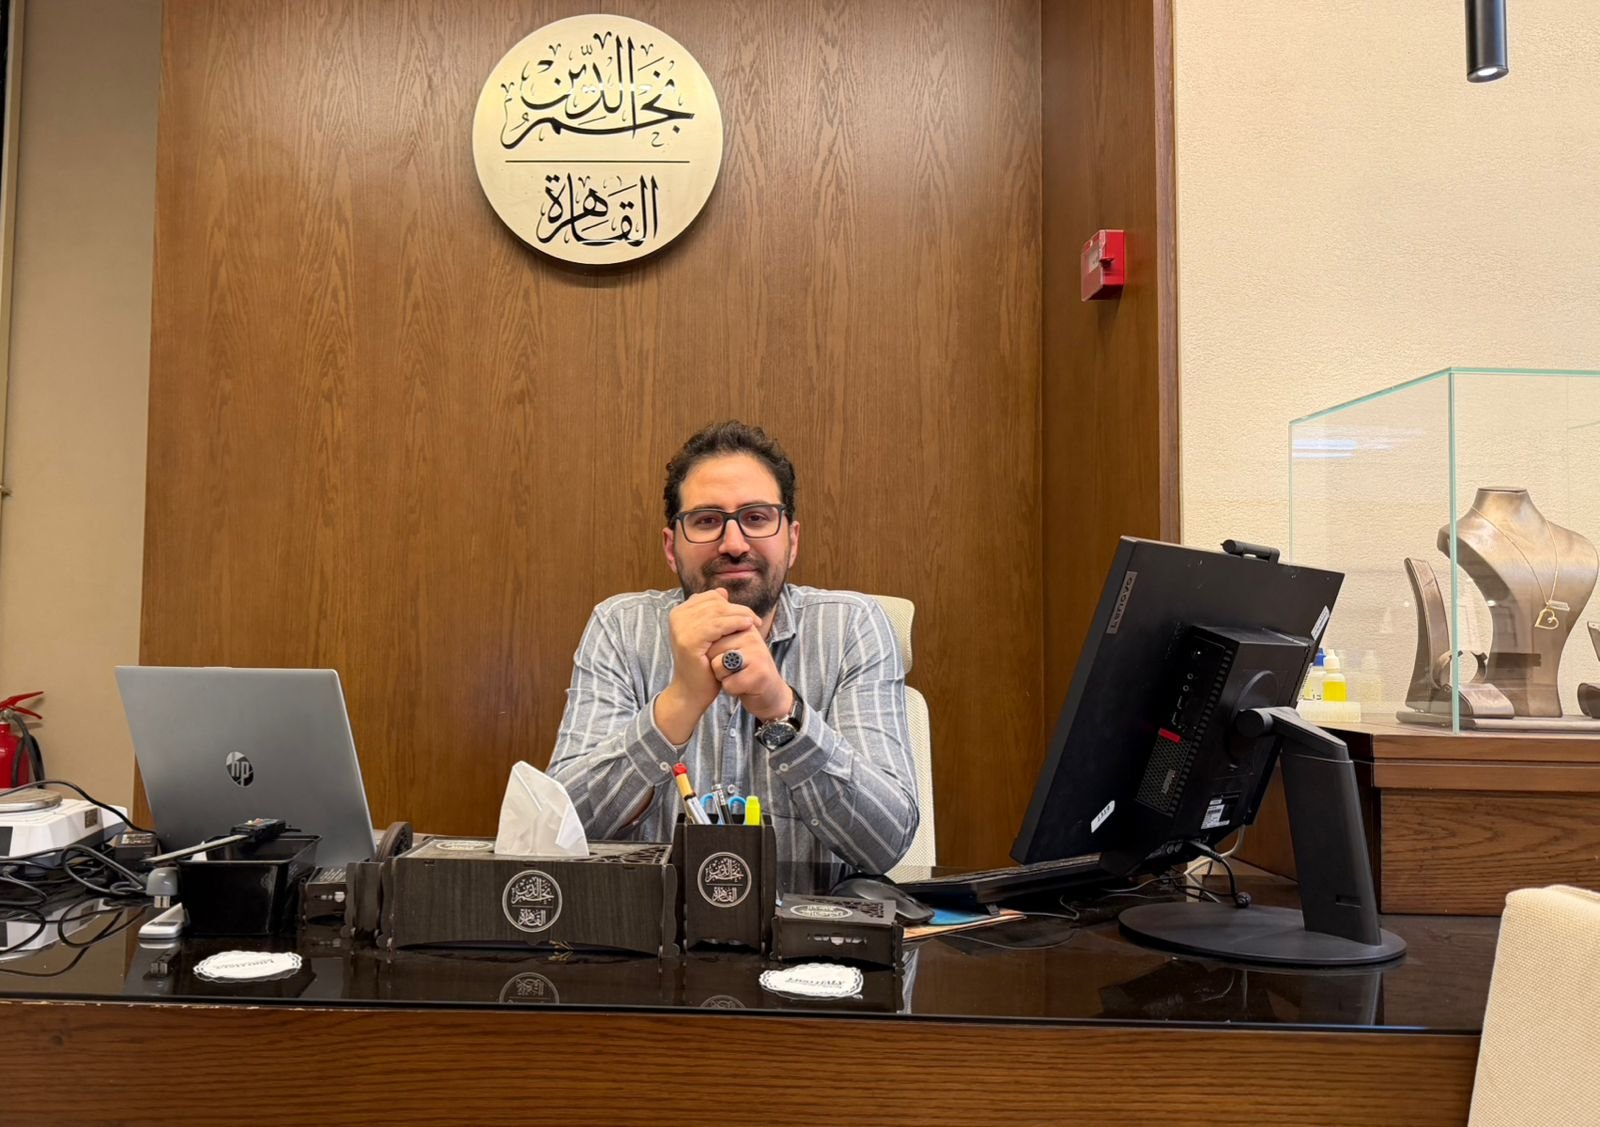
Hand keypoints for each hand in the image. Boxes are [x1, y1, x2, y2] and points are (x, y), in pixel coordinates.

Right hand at [656, 590, 760, 743]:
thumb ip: (714, 613)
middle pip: (715, 602)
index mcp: (679, 612)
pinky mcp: (689, 641)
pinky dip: (734, 623)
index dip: (730, 603)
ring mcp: (681, 628)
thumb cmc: (704, 663)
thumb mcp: (709, 633)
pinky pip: (718, 625)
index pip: (709, 597)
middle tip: (754, 619)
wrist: (692, 691)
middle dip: (738, 608)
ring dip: (740, 615)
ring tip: (754, 623)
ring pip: (718, 611)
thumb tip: (722, 591)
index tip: (745, 614)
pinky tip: (746, 626)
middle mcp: (677, 617)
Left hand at [708, 627, 793, 722]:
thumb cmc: (746, 670)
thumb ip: (720, 635)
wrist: (771, 693)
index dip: (710, 652)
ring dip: (722, 677)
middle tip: (732, 669)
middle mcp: (752, 637)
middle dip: (714, 665)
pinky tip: (742, 687)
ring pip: (718, 666)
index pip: (711, 634)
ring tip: (736, 676)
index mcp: (744, 627)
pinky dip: (731, 689)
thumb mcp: (735, 647)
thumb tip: (696, 624)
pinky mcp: (759, 674)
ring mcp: (757, 654)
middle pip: (711, 650)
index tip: (725, 657)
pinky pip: (728, 683)